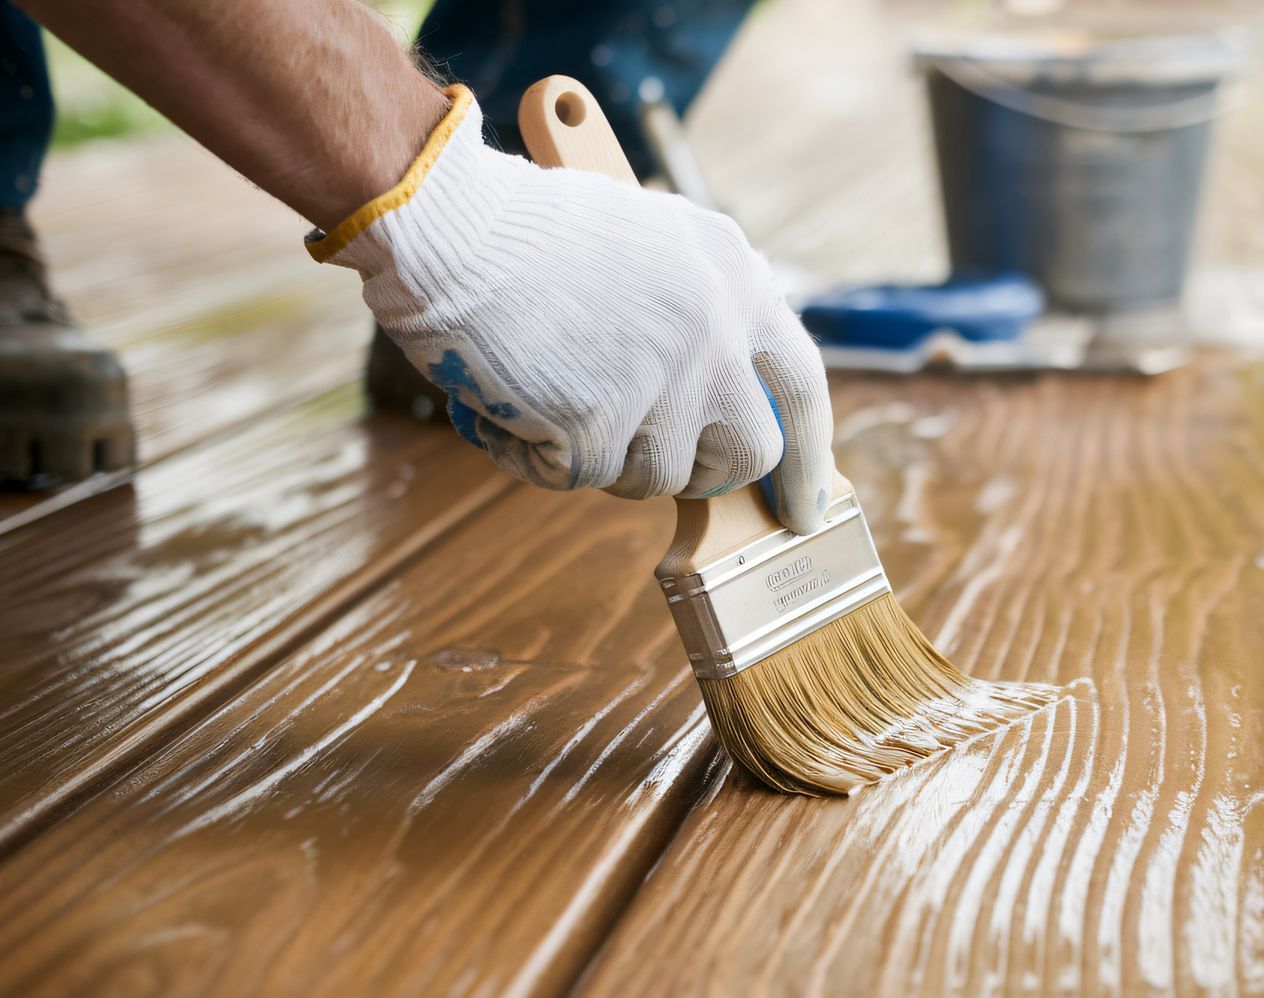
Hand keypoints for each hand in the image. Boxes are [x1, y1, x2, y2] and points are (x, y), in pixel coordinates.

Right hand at [310, 87, 835, 532]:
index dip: (810, 457)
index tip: (808, 508)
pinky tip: (506, 397)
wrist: (453, 224)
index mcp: (737, 279)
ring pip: (656, 476)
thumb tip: (732, 391)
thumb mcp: (654, 241)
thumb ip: (705, 307)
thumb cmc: (531, 229)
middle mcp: (717, 334)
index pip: (804, 387)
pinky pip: (576, 478)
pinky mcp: (600, 427)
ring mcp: (665, 384)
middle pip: (748, 455)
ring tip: (551, 386)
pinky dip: (533, 453)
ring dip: (602, 454)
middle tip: (653, 457)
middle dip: (704, 472)